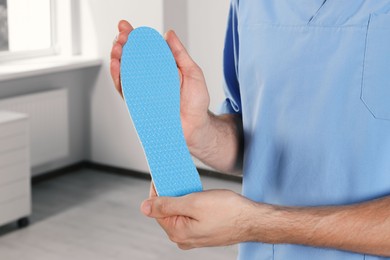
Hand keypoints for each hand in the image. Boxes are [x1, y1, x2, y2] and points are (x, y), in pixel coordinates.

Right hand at [110, 20, 210, 147]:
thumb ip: (180, 54)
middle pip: (131, 59)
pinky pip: (125, 90)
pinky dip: (119, 78)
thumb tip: (169, 34)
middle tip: (121, 36)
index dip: (134, 38)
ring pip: (125, 73)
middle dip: (123, 45)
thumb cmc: (196, 102)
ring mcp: (144, 91)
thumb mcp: (193, 72)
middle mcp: (151, 78)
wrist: (196, 126)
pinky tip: (117, 66)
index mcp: (162, 68)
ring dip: (118, 59)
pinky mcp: (139, 104)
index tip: (127, 27)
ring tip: (117, 48)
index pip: (145, 50)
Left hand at [140, 183, 260, 248]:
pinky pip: (189, 217)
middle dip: (169, 194)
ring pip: (178, 213)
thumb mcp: (194, 203)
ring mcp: (193, 237)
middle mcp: (183, 238)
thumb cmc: (228, 211)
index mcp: (177, 232)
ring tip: (187, 184)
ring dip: (180, 198)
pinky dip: (190, 205)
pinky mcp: (202, 232)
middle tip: (175, 176)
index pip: (156, 209)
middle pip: (166, 212)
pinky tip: (197, 195)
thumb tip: (144, 208)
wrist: (253, 220)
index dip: (157, 189)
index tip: (160, 174)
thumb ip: (167, 206)